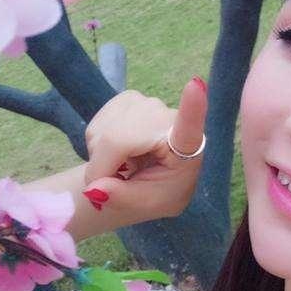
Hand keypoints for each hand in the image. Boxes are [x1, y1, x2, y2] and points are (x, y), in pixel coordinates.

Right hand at [82, 79, 206, 222]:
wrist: (155, 177)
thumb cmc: (161, 190)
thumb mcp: (149, 204)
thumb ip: (122, 198)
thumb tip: (94, 189)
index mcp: (188, 146)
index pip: (189, 125)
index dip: (192, 107)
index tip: (196, 86)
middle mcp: (167, 117)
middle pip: (117, 140)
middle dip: (104, 168)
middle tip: (119, 182)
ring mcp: (147, 104)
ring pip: (101, 134)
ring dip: (101, 157)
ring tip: (125, 166)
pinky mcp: (128, 99)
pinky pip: (95, 127)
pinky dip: (97, 144)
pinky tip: (119, 151)